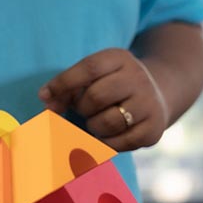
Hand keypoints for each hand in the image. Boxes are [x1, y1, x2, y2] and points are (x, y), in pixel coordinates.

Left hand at [39, 48, 170, 151]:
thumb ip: (68, 89)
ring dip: (93, 126)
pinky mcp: (153, 130)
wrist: (158, 96)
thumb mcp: (94, 76)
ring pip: (106, 123)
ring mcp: (149, 105)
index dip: (63, 83)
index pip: (89, 68)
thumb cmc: (112, 86)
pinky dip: (106, 142)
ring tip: (98, 121)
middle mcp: (138, 79)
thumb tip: (47, 107)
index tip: (45, 96)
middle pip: (96, 97)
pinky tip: (109, 134)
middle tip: (85, 110)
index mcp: (121, 59)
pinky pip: (118, 143)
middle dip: (82, 108)